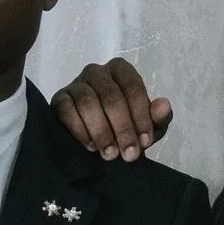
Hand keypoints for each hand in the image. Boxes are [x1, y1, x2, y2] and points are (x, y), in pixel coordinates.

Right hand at [51, 57, 171, 160]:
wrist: (98, 138)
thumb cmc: (126, 126)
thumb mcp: (147, 126)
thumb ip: (159, 117)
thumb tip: (163, 106)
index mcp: (121, 70)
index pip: (133, 88)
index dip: (141, 116)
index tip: (145, 141)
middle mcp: (97, 71)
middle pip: (111, 97)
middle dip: (122, 129)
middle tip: (128, 154)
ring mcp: (76, 83)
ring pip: (88, 103)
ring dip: (101, 132)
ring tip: (109, 154)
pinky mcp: (59, 99)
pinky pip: (67, 111)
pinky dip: (79, 130)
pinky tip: (90, 146)